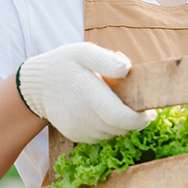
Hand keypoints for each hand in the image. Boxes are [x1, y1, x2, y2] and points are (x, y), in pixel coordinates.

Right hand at [17, 42, 156, 142]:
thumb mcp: (82, 51)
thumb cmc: (63, 64)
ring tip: (120, 104)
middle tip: (142, 107)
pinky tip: (105, 111)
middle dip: (136, 120)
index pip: (123, 118)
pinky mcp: (76, 135)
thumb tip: (128, 70)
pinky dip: (109, 127)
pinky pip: (102, 135)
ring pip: (113, 133)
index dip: (141, 119)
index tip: (152, 111)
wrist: (35, 86)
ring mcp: (80, 130)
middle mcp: (85, 118)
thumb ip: (106, 60)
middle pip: (122, 128)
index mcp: (90, 96)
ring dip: (122, 123)